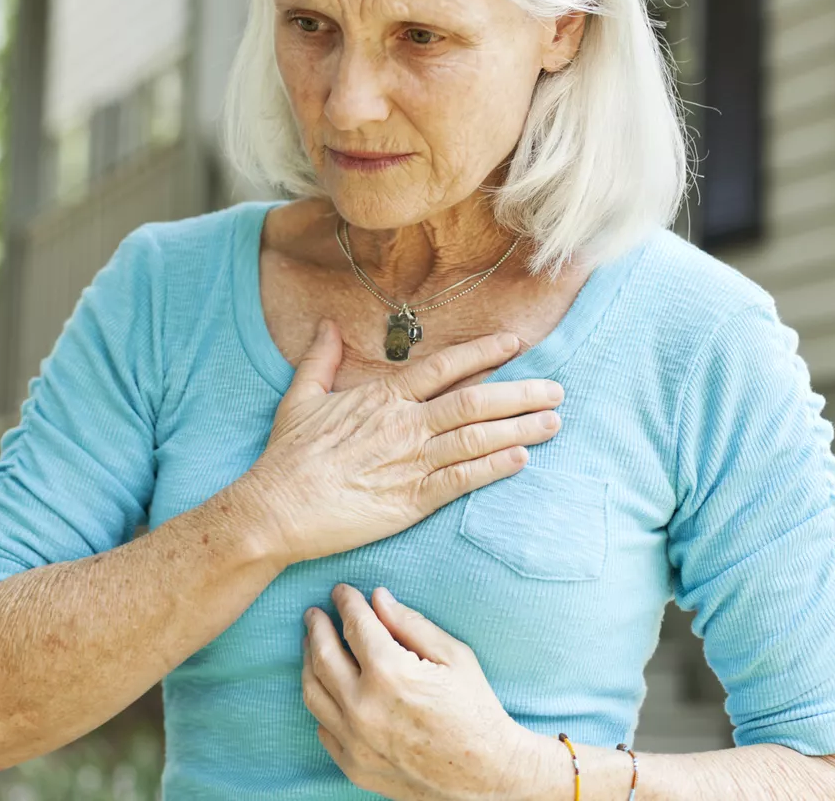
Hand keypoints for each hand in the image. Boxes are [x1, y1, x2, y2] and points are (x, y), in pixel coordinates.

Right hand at [237, 322, 564, 564]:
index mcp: (381, 397)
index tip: (515, 344)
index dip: (483, 353)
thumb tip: (326, 325)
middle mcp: (404, 425)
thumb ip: (321, 359)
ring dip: (520, 428)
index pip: (444, 368)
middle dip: (520, 392)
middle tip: (556, 388)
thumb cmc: (287, 456)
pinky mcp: (412, 500)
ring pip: (477, 438)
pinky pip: (463, 479)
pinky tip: (522, 460)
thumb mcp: (300, 397)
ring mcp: (411, 462)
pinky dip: (495, 468)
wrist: (277, 508)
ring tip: (554, 421)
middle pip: (474, 400)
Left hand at [301, 583, 542, 800]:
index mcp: (390, 674)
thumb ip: (410, 624)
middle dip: (317, 628)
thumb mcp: (454, 656)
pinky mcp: (355, 766)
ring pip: (314, 692)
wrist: (490, 776)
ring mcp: (356, 741)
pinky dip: (322, 703)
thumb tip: (378, 598)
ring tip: (312, 646)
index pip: (355, 625)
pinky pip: (324, 728)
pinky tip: (327, 689)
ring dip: (309, 662)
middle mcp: (364, 707)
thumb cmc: (477, 711)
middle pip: (323, 655)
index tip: (341, 592)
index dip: (346, 603)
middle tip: (314, 614)